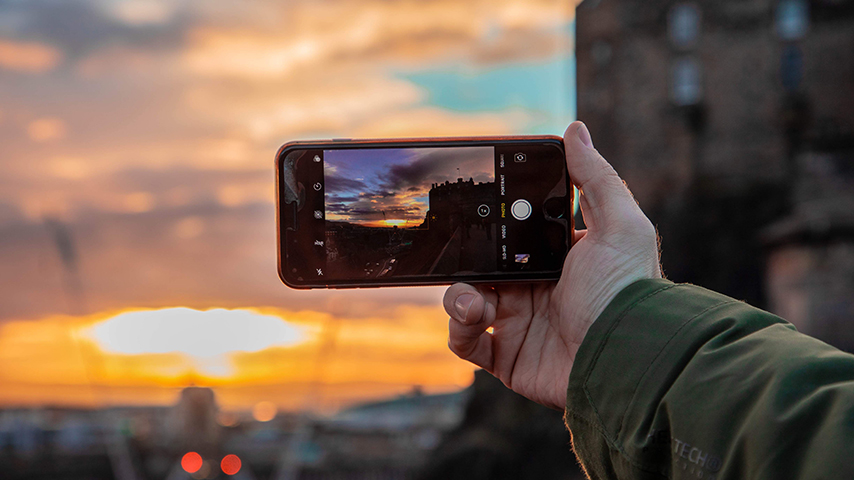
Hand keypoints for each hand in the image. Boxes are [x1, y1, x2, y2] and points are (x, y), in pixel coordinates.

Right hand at [444, 121, 661, 409]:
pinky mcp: (505, 356)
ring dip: (458, 295)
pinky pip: (464, 339)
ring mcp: (518, 323)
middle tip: (464, 251)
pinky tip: (474, 319)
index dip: (492, 221)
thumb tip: (575, 129)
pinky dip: (458, 327)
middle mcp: (535, 288)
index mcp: (557, 257)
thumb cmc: (628, 293)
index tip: (474, 207)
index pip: (513, 233)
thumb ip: (595, 178)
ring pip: (465, 298)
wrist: (623, 362)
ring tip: (475, 300)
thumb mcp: (620, 226)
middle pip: (482, 264)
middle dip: (467, 257)